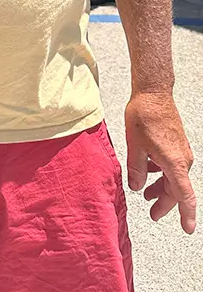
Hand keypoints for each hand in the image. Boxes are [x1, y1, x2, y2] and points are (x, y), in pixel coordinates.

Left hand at [125, 91, 196, 232]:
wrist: (154, 92)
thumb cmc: (144, 115)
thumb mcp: (134, 145)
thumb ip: (136, 169)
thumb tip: (136, 187)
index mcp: (174, 163)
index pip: (184, 195)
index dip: (186, 214)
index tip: (187, 229)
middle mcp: (183, 159)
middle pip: (177, 189)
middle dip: (165, 203)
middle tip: (152, 213)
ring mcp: (182, 151)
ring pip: (174, 178)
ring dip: (162, 188)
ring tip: (146, 194)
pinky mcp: (177, 144)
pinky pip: (173, 166)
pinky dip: (162, 174)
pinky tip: (149, 171)